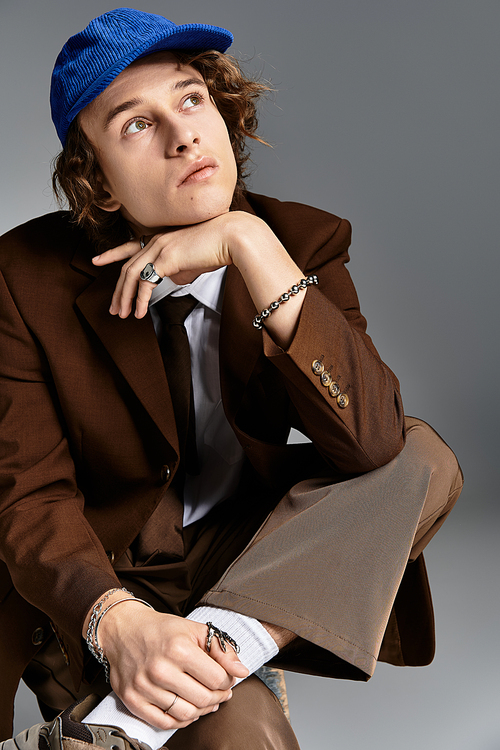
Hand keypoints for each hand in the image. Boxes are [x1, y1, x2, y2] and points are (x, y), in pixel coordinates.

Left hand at [92, 213, 236, 319]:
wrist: (233, 238)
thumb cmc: (218, 248)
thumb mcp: (193, 261)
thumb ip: (178, 269)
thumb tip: (171, 280)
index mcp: (161, 238)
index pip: (130, 246)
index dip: (111, 254)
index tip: (97, 260)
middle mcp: (156, 240)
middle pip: (127, 266)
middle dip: (118, 289)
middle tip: (114, 308)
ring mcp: (160, 247)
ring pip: (132, 275)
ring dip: (125, 297)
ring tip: (123, 315)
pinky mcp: (166, 259)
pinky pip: (146, 283)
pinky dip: (141, 300)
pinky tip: (140, 313)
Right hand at [97, 600, 248, 729]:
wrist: (124, 629)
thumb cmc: (163, 630)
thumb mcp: (195, 629)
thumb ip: (222, 649)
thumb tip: (241, 672)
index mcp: (178, 648)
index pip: (217, 678)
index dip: (227, 681)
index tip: (226, 678)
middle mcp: (160, 669)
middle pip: (203, 699)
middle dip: (218, 697)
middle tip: (220, 692)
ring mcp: (144, 686)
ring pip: (186, 715)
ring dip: (202, 711)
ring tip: (206, 701)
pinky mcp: (132, 700)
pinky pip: (164, 723)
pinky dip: (181, 721)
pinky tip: (187, 709)